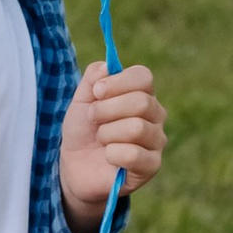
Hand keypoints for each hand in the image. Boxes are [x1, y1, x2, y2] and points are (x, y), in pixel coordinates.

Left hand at [60, 62, 164, 231]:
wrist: (75, 166)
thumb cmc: (83, 130)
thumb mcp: (81, 99)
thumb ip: (94, 77)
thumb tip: (109, 66)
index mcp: (142, 94)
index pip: (143, 77)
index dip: (117, 82)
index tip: (97, 93)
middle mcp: (156, 115)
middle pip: (141, 102)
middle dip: (107, 110)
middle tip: (93, 119)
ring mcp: (156, 141)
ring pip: (137, 128)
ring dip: (107, 134)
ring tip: (101, 140)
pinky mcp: (152, 166)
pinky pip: (134, 154)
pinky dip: (112, 154)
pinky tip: (108, 157)